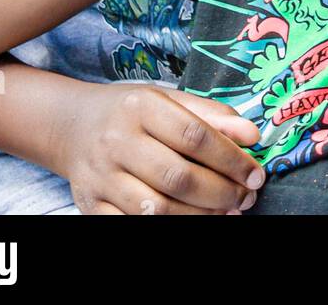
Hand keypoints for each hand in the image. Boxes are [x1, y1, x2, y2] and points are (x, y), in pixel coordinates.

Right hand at [55, 81, 264, 214]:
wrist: (72, 126)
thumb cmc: (130, 112)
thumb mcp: (168, 99)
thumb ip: (211, 115)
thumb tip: (252, 136)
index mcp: (140, 106)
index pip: (195, 135)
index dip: (232, 159)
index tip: (256, 174)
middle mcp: (117, 140)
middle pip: (178, 177)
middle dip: (221, 193)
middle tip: (246, 198)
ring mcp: (101, 177)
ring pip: (158, 210)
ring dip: (201, 216)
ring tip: (227, 213)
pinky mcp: (91, 206)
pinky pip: (133, 227)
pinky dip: (168, 228)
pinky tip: (193, 221)